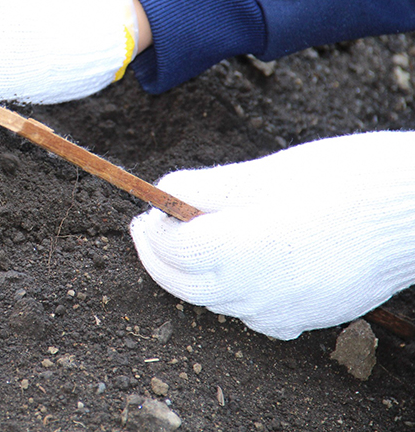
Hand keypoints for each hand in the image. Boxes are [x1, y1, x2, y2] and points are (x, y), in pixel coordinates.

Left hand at [129, 131, 414, 339]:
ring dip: (195, 272)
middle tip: (151, 226)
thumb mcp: (263, 173)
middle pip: (183, 283)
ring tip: (195, 236)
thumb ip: (203, 189)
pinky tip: (242, 265)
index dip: (152, 230)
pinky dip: (234, 291)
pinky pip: (253, 313)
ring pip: (215, 300)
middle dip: (160, 255)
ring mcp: (283, 313)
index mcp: (242, 250)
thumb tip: (161, 195)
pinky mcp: (307, 320)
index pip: (170, 252)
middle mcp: (258, 293)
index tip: (149, 209)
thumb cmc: (343, 180)